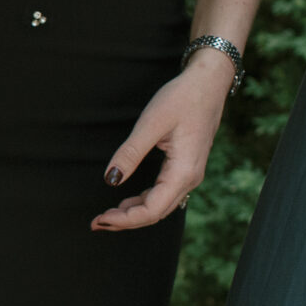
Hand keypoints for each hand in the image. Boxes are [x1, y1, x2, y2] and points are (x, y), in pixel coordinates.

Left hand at [91, 51, 233, 231]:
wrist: (208, 83)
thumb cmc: (183, 98)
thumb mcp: (151, 123)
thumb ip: (130, 153)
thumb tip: (111, 180)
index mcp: (183, 172)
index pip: (152, 210)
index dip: (125, 219)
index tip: (101, 219)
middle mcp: (190, 178)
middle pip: (156, 213)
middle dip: (126, 220)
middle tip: (97, 222)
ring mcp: (190, 174)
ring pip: (161, 205)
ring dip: (134, 213)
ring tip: (108, 215)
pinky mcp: (186, 167)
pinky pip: (165, 194)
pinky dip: (145, 201)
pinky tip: (127, 201)